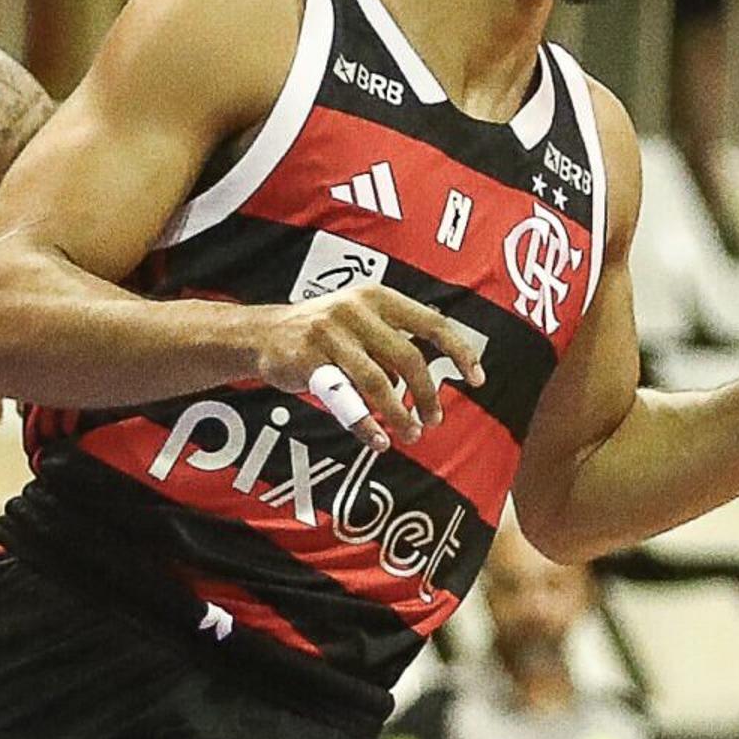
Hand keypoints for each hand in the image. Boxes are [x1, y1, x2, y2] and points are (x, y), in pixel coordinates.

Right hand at [239, 282, 488, 448]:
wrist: (262, 333)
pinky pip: (345, 398)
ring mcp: (330, 334)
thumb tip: (425, 383)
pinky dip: (365, 423)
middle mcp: (357, 310)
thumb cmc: (321, 332)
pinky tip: (378, 440)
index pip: (432, 323)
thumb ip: (392, 342)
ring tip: (410, 435)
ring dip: (399, 413)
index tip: (477, 380)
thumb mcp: (359, 321)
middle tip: (433, 421)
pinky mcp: (308, 360)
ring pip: (379, 381)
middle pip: (409, 357)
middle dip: (427, 394)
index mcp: (378, 298)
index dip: (460, 352)